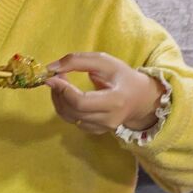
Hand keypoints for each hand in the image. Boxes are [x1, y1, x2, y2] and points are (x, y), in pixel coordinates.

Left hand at [45, 52, 163, 134]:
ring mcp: (102, 128)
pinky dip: (65, 106)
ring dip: (59, 99)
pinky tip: (68, 94)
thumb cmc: (123, 77)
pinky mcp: (96, 131)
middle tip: (56, 76)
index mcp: (115, 101)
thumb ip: (78, 61)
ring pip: (69, 117)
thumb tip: (51, 68)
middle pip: (72, 111)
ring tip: (61, 83)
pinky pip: (72, 120)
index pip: (81, 102)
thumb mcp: (105, 62)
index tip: (52, 76)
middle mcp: (109, 119)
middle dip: (58, 92)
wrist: (141, 99)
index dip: (63, 90)